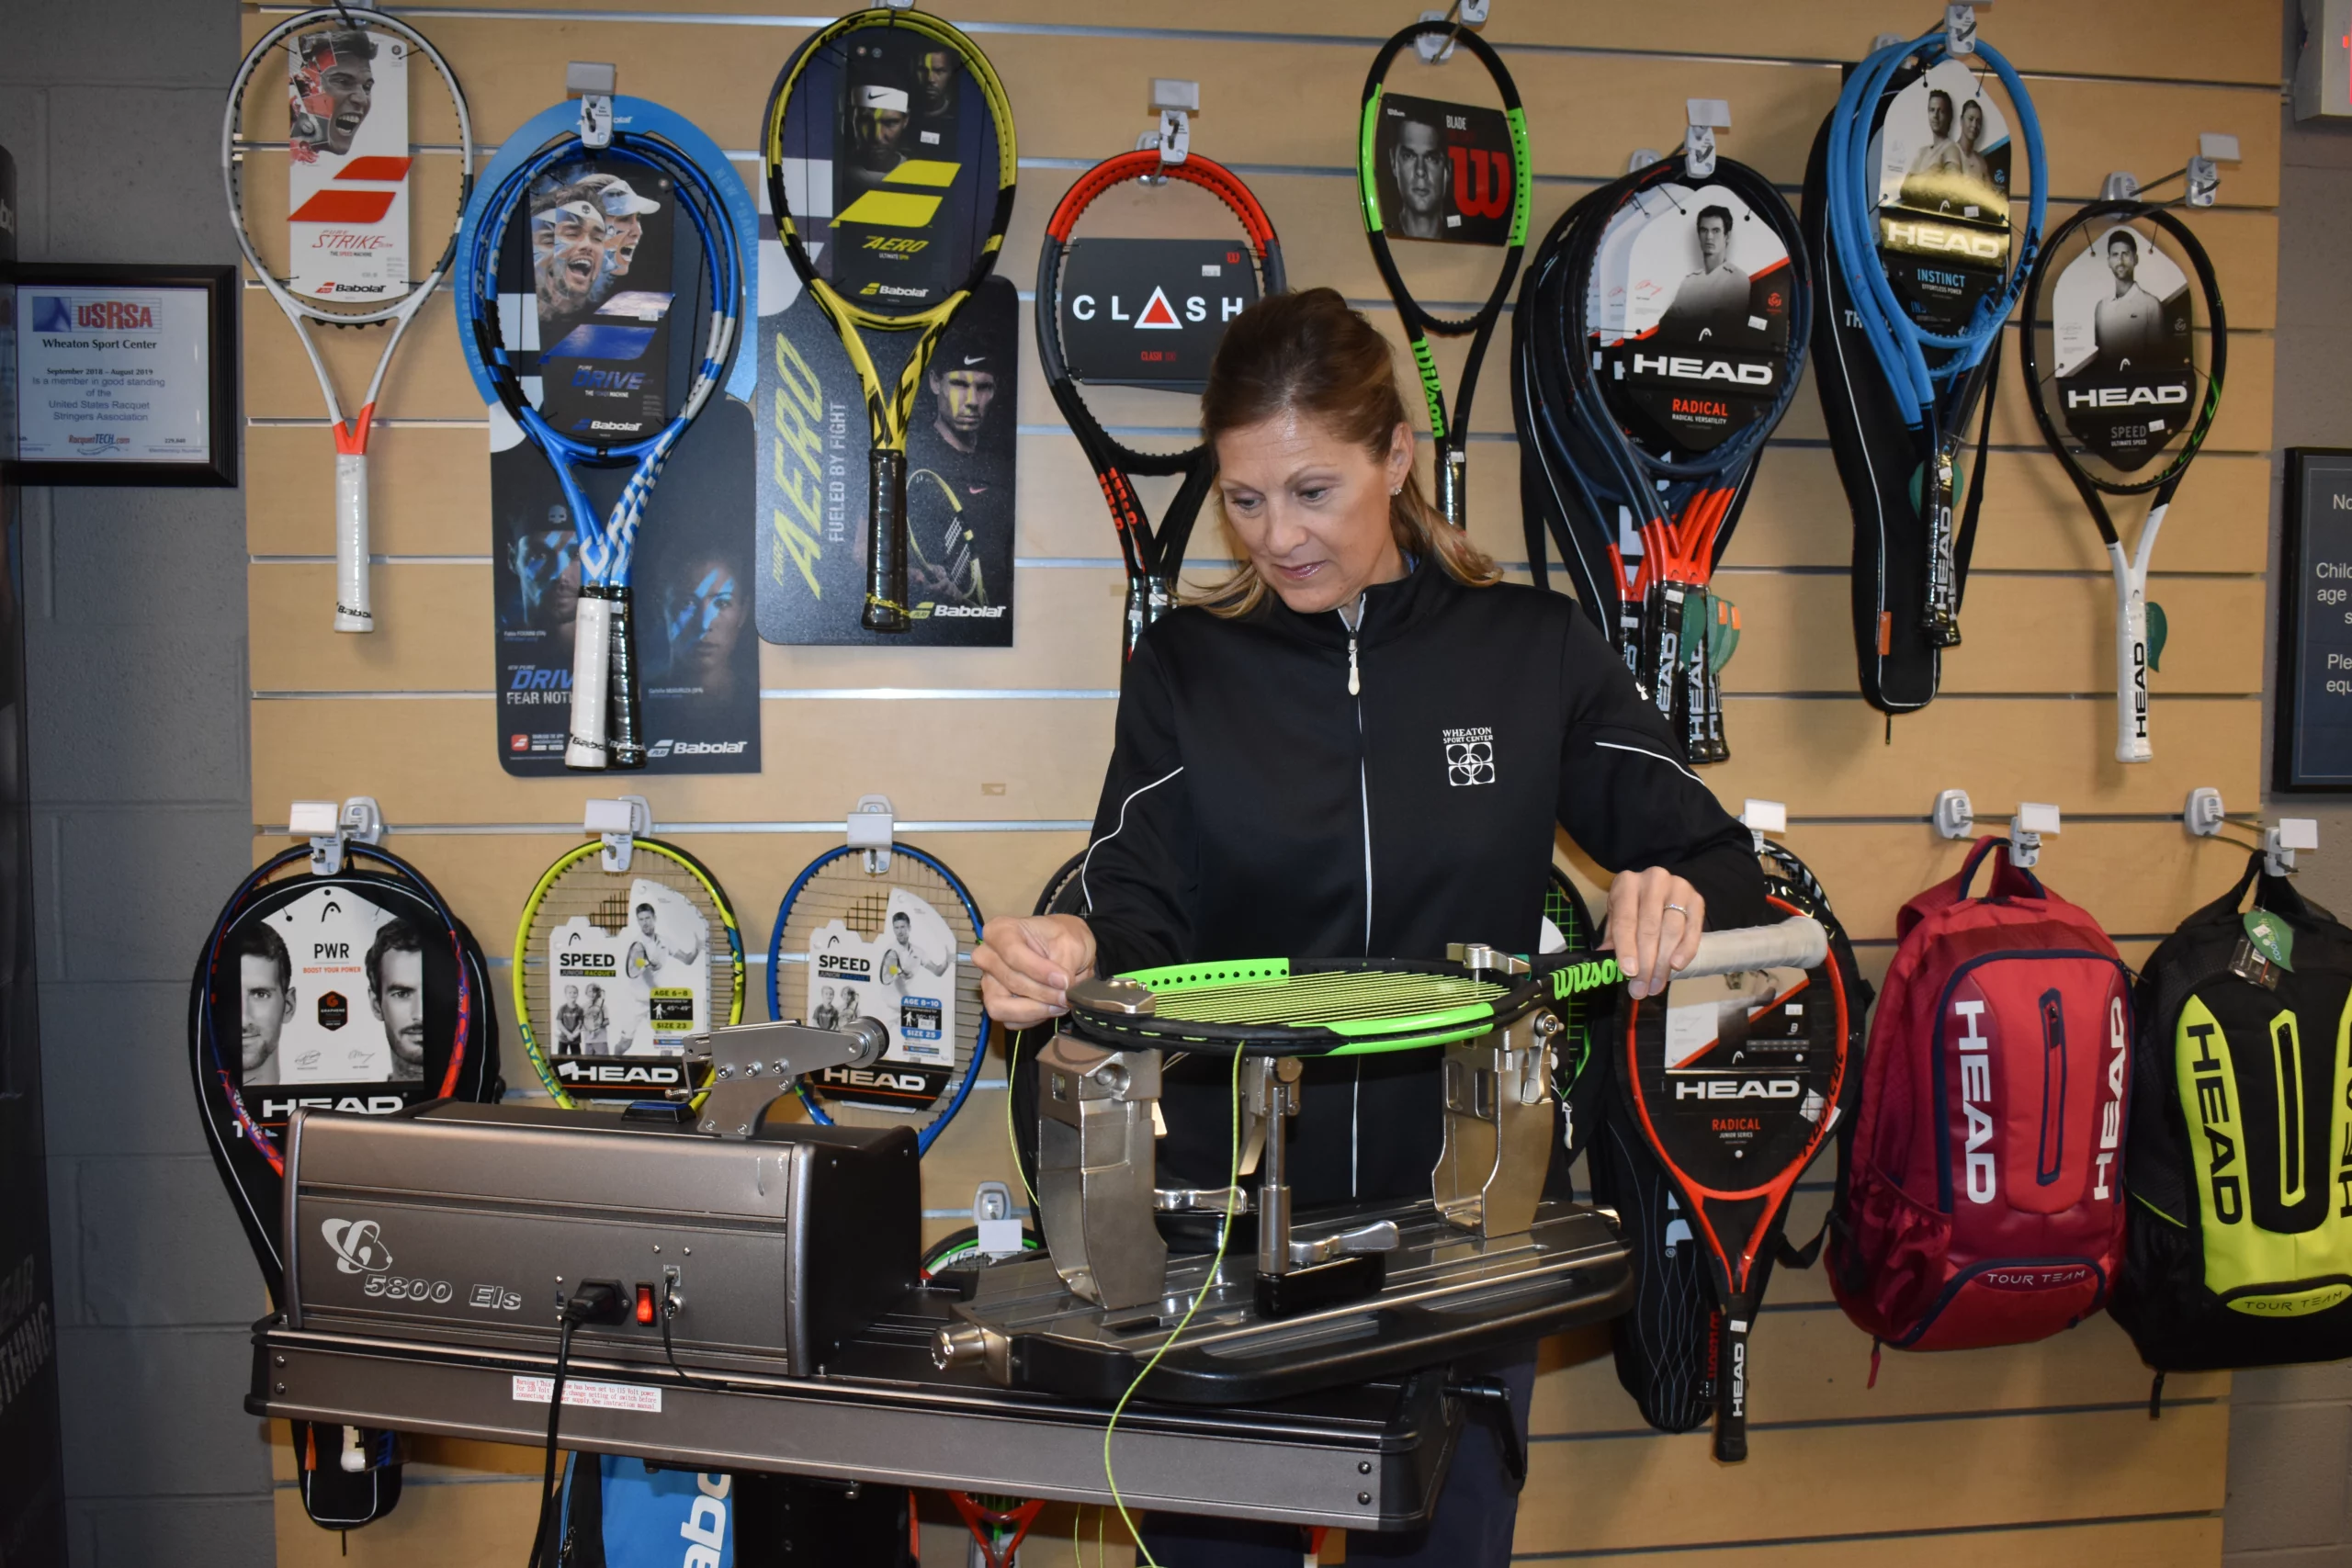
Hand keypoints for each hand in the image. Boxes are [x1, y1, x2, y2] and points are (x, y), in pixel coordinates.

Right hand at [975, 914, 1096, 1027]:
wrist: (1066, 949)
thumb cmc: (1063, 938)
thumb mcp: (1072, 942)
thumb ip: (1065, 965)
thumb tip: (1063, 989)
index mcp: (1001, 930)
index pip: (1012, 953)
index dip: (1038, 971)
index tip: (1063, 980)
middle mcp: (988, 956)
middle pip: (1010, 981)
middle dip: (1043, 992)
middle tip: (1067, 994)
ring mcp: (990, 982)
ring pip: (1002, 1007)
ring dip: (1035, 1010)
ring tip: (1059, 1003)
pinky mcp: (997, 1003)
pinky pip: (1010, 1020)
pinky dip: (1033, 1018)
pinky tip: (1050, 1007)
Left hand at [1600, 867, 1703, 1000]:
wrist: (1663, 891)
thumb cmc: (1634, 907)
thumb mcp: (1618, 917)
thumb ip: (1613, 940)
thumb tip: (1603, 966)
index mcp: (1626, 883)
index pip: (1625, 920)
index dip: (1626, 948)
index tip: (1628, 973)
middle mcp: (1653, 880)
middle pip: (1649, 928)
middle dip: (1646, 963)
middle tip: (1642, 988)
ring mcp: (1678, 888)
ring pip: (1671, 930)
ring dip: (1663, 962)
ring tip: (1656, 984)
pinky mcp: (1697, 899)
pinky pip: (1693, 929)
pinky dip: (1686, 950)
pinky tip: (1677, 966)